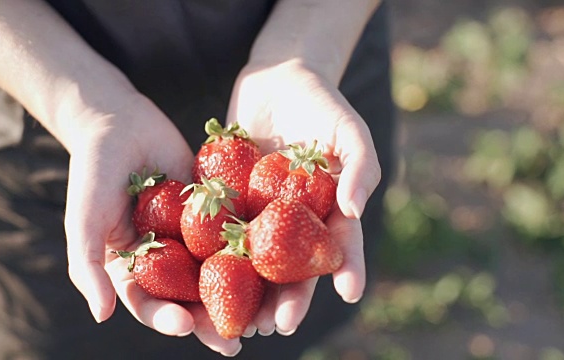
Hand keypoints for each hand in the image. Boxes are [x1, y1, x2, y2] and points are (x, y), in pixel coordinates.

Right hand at [61, 92, 247, 355]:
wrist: (119, 122)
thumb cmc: (93, 172)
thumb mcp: (84, 220)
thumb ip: (89, 266)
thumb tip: (101, 316)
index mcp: (135, 267)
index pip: (152, 303)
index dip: (168, 319)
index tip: (188, 327)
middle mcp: (166, 257)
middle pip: (190, 297)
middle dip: (210, 322)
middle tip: (234, 343)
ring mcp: (191, 235)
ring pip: (217, 271)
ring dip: (238, 296)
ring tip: (261, 317)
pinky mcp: (214, 210)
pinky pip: (233, 233)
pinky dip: (252, 250)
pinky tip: (275, 264)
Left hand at [223, 60, 380, 335]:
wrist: (277, 79)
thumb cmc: (323, 104)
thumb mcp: (350, 131)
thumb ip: (360, 168)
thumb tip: (355, 212)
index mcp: (328, 213)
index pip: (338, 248)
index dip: (344, 271)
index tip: (347, 294)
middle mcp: (293, 222)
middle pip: (292, 268)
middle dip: (286, 299)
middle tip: (275, 325)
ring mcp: (260, 215)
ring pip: (254, 262)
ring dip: (247, 294)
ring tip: (240, 320)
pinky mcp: (228, 202)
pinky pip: (219, 230)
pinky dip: (211, 256)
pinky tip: (203, 279)